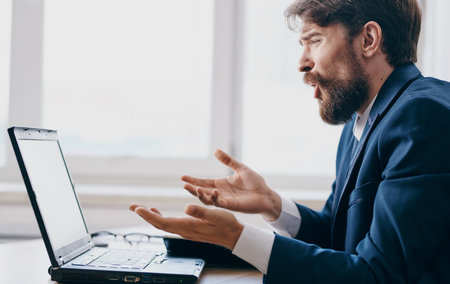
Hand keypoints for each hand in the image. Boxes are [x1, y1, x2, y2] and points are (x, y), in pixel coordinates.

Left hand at [129, 203, 243, 249]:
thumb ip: (200, 212)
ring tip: (140, 208)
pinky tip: (157, 212)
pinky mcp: (188, 229)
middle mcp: (184, 230)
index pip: (163, 222)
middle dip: (144, 215)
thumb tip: (186, 208)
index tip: (138, 208)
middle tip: (132, 206)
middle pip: (159, 224)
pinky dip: (159, 217)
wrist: (232, 235)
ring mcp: (185, 230)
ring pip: (163, 224)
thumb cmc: (225, 224)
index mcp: (188, 225)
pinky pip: (169, 224)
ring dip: (150, 216)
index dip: (149, 215)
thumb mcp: (214, 215)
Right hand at [182, 149, 281, 220]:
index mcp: (221, 183)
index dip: (193, 180)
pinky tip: (212, 192)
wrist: (266, 194)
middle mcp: (220, 192)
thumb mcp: (240, 168)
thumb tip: (216, 151)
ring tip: (194, 189)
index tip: (182, 177)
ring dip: (200, 195)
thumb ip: (228, 161)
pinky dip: (214, 198)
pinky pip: (219, 203)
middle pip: (202, 191)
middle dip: (192, 188)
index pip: (203, 182)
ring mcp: (225, 199)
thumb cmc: (255, 182)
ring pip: (208, 200)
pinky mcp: (231, 205)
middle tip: (184, 185)